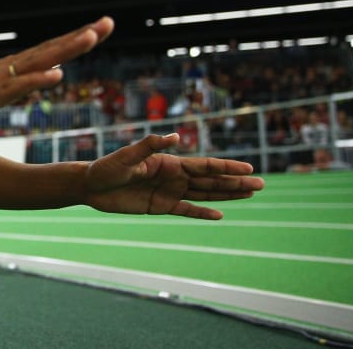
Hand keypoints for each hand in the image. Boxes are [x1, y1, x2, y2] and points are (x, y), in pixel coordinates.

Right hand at [0, 17, 113, 145]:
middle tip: (109, 23)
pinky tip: (57, 74)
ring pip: (35, 62)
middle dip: (80, 36)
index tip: (98, 30)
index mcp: (2, 74)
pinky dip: (36, 80)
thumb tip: (12, 88)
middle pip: (47, 50)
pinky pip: (13, 89)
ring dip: (65, 49)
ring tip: (93, 36)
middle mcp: (1, 72)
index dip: (71, 42)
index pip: (44, 54)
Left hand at [83, 133, 263, 219]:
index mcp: (169, 162)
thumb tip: (175, 137)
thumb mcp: (127, 156)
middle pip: (211, 181)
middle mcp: (173, 176)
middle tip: (261, 184)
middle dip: (235, 182)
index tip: (248, 169)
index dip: (227, 168)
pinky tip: (220, 215)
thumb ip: (150, 146)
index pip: (204, 166)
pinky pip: (186, 210)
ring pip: (204, 194)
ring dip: (227, 195)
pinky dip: (202, 213)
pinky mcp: (160, 206)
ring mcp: (169, 191)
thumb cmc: (107, 167)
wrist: (91, 186)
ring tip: (250, 194)